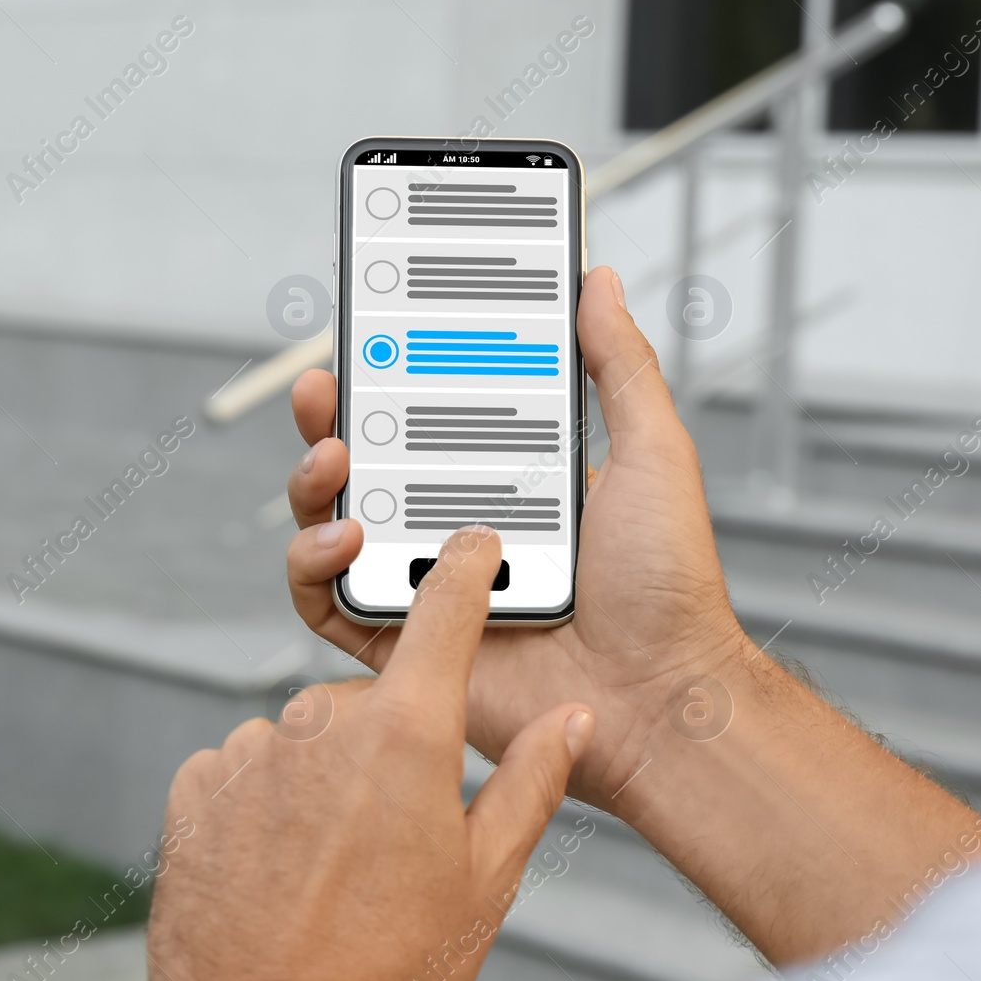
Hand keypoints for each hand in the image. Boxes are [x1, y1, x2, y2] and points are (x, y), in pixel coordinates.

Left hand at [139, 529, 595, 980]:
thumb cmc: (382, 977)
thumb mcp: (485, 881)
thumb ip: (531, 784)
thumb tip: (571, 725)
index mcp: (408, 736)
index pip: (445, 616)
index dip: (463, 572)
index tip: (472, 546)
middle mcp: (324, 724)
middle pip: (374, 700)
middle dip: (390, 749)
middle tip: (396, 835)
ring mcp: (252, 752)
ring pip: (307, 736)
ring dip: (324, 778)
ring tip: (333, 865)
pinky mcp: (198, 786)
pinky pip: (246, 765)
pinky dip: (266, 799)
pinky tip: (282, 862)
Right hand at [286, 266, 746, 808]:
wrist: (658, 697)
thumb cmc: (667, 588)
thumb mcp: (652, 453)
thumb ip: (619, 366)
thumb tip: (597, 283)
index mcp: (510, 484)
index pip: (432, 418)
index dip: (393, 376)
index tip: (372, 332)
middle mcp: (459, 531)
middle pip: (369, 465)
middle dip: (332, 418)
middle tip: (325, 385)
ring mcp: (426, 588)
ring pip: (335, 525)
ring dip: (313, 483)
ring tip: (332, 454)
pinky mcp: (403, 647)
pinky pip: (327, 603)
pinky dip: (313, 565)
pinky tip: (344, 535)